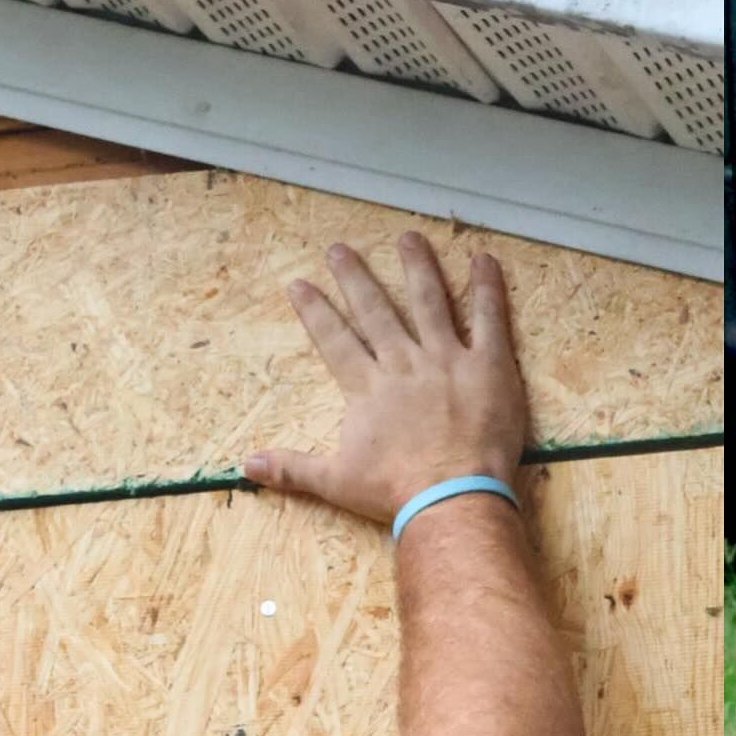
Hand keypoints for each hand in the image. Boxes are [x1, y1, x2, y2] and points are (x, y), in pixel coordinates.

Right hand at [243, 232, 528, 522]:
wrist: (452, 497)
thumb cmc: (394, 491)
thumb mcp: (336, 482)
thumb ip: (292, 468)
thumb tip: (246, 466)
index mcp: (366, 387)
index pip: (334, 338)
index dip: (315, 310)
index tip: (299, 284)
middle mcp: (403, 362)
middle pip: (375, 309)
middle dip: (355, 277)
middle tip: (339, 248)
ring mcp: (447, 359)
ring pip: (430, 301)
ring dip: (417, 267)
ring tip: (408, 238)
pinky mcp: (488, 365)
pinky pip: (490, 319)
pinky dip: (487, 288)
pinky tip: (484, 260)